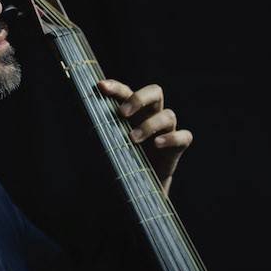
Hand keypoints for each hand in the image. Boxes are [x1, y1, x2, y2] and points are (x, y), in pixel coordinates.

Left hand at [97, 79, 192, 194]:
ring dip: (149, 125)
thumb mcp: (108, 142)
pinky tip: (157, 144)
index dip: (115, 87)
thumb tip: (85, 116)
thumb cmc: (122, 157)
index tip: (100, 87)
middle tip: (122, 113)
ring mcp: (167, 129)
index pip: (126, 91)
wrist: (140, 184)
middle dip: (139, 99)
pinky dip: (172, 138)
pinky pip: (184, 136)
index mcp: (133, 110)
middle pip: (155, 92)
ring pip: (168, 115)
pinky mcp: (177, 146)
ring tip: (133, 139)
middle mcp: (152, 114)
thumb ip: (101, 128)